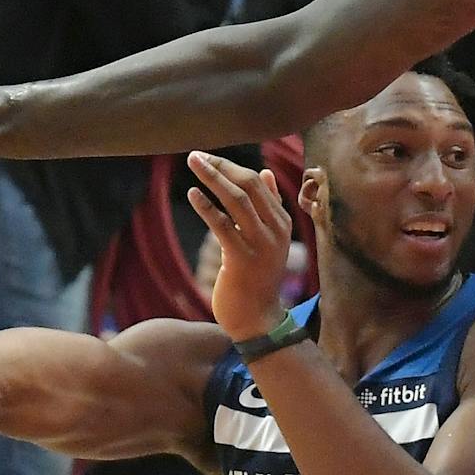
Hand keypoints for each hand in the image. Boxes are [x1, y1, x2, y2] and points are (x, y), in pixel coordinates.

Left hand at [184, 151, 291, 340]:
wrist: (258, 319)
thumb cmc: (258, 279)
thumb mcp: (269, 240)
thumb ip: (269, 206)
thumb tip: (265, 172)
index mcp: (282, 222)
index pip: (259, 183)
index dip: (231, 166)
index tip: (208, 158)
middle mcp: (275, 230)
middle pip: (249, 185)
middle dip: (221, 166)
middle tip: (195, 155)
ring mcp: (260, 244)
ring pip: (237, 200)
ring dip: (212, 178)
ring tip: (192, 163)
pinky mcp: (242, 259)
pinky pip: (223, 225)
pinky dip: (207, 207)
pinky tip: (192, 194)